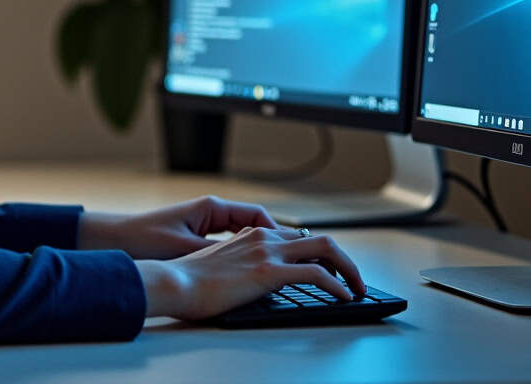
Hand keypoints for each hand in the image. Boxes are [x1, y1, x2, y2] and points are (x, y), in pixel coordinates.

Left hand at [78, 195, 277, 258]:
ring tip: (277, 268)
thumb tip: (248, 264)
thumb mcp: (185, 247)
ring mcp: (203, 225)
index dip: (278, 232)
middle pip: (254, 224)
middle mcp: (210, 213)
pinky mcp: (195, 239)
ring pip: (243, 236)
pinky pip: (228, 246)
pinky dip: (241, 256)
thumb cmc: (144, 238)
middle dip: (275, 240)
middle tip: (296, 259)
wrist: (113, 239)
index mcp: (211, 207)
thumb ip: (217, 253)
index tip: (292, 250)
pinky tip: (247, 273)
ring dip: (259, 249)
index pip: (258, 215)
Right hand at [135, 229, 364, 318]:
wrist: (173, 282)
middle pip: (318, 239)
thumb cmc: (188, 281)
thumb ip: (241, 265)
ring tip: (357, 288)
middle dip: (342, 259)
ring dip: (348, 269)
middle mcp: (263, 237)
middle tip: (353, 279)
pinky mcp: (269, 272)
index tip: (329, 271)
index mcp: (250, 235)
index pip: (296, 237)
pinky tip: (344, 296)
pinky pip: (317, 274)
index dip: (318, 254)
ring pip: (326, 249)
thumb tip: (254, 280)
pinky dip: (338, 284)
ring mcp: (268, 252)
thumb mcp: (219, 266)